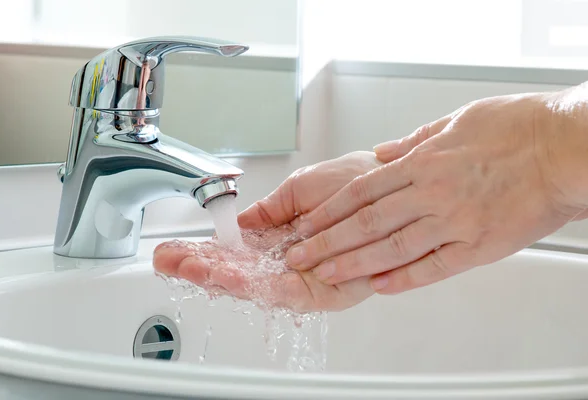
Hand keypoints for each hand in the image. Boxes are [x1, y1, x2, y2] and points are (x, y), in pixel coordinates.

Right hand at [153, 152, 382, 311]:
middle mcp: (289, 264)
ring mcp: (305, 279)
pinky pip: (285, 293)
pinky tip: (226, 275)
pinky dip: (255, 285)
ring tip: (187, 268)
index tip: (177, 248)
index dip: (205, 253)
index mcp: (281, 241)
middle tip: (168, 262)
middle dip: (201, 269)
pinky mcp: (326, 292)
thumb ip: (268, 210)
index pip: (235, 253)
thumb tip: (239, 224)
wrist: (391, 183)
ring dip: (217, 278)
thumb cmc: (354, 184)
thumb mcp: (300, 190)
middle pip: (238, 275)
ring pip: (253, 287)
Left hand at [286, 89, 587, 294]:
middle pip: (365, 223)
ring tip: (325, 275)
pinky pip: (434, 267)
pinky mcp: (479, 246)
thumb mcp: (456, 120)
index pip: (360, 191)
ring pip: (391, 247)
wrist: (566, 147)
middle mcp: (431, 192)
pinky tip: (379, 287)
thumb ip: (414, 141)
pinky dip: (404, 279)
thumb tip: (383, 152)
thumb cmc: (518, 128)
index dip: (328, 211)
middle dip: (327, 242)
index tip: (305, 224)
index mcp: (422, 161)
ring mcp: (454, 222)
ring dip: (354, 263)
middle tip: (299, 256)